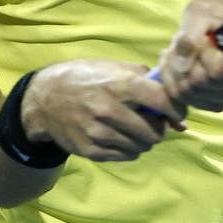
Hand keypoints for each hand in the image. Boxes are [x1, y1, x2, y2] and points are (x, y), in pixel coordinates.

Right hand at [21, 60, 187, 161]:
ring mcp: (98, 133)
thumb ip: (144, 79)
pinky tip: (121, 136)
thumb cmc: (84, 77)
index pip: (161, 101)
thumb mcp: (112, 66)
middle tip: (153, 121)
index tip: (178, 114)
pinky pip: (126, 156)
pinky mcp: (90, 150)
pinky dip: (130, 148)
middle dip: (160, 128)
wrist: (44, 99)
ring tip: (135, 128)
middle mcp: (108, 110)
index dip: (176, 109)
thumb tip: (174, 101)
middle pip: (154, 131)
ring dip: (145, 140)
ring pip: (141, 147)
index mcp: (118, 84)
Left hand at [158, 0, 222, 110]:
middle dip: (183, 60)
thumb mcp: (200, 14)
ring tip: (179, 51)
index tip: (205, 39)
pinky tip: (177, 64)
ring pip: (187, 93)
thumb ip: (191, 36)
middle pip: (200, 82)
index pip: (218, 69)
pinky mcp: (213, 106)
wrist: (215, 27)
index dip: (203, 54)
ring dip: (174, 69)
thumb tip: (182, 66)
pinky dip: (172, 80)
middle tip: (181, 41)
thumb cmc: (213, 17)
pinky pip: (182, 99)